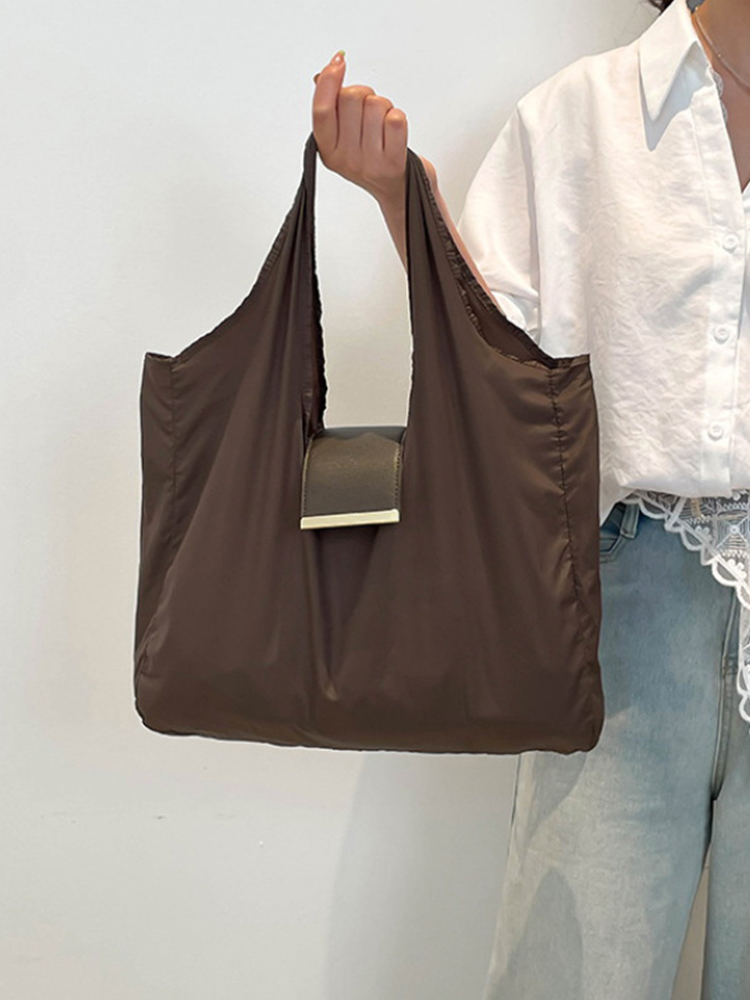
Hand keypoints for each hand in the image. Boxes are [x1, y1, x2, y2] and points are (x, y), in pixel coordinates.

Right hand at [312, 50, 436, 205]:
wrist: (400, 191)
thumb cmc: (375, 158)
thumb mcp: (346, 137)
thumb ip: (334, 110)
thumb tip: (322, 76)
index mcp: (328, 150)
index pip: (321, 110)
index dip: (329, 82)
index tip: (338, 61)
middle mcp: (346, 159)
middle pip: (351, 97)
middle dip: (365, 93)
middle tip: (371, 110)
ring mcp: (369, 163)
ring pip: (376, 104)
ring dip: (385, 106)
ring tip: (384, 126)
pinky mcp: (393, 164)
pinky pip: (396, 119)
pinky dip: (399, 117)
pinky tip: (396, 132)